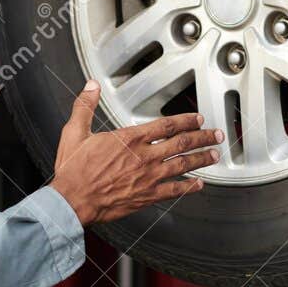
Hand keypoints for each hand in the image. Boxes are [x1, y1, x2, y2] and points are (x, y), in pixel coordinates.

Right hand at [49, 81, 221, 224]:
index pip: (166, 125)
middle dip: (202, 137)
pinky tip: (199, 185)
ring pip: (183, 164)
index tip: (197, 118)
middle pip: (181, 143)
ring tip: (214, 155)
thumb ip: (85, 106)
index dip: (186, 120)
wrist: (72, 200)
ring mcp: (148, 177)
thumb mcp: (74, 131)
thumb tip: (91, 86)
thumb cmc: (74, 170)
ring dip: (201, 158)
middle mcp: (144, 156)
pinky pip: (174, 190)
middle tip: (215, 135)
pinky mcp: (147, 196)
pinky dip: (189, 187)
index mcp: (129, 138)